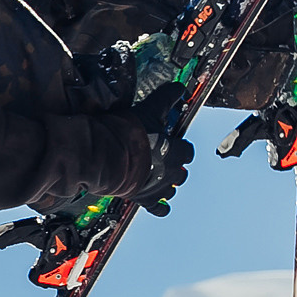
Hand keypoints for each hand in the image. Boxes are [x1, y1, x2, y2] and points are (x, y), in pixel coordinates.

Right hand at [114, 82, 193, 216]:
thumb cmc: (130, 133)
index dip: (182, 147)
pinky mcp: (145, 199)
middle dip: (176, 166)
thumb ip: (166, 98)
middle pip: (182, 173)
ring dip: (168, 184)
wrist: (108, 154)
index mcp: (176, 151)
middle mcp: (171, 172)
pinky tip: (160, 206)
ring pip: (172, 190)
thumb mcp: (150, 109)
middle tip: (165, 159)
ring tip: (158, 178)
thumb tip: (179, 87)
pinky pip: (159, 209)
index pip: (188, 152)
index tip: (174, 143)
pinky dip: (160, 208)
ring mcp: (159, 187)